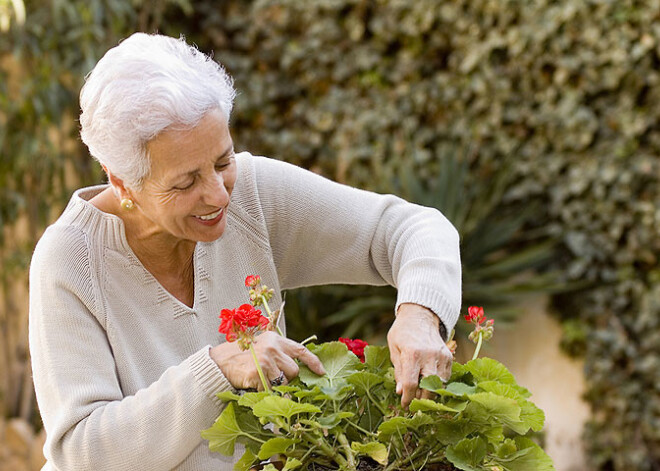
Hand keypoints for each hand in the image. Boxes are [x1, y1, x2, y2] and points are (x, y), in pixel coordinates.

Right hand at [210, 331, 325, 389]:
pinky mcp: (258, 373)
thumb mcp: (262, 346)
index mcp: (275, 340)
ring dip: (276, 387)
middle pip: (293, 370)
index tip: (321, 372)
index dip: (313, 362)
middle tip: (272, 378)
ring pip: (284, 382)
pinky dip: (266, 394)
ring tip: (262, 382)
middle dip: (287, 378)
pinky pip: (271, 390)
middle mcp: (273, 348)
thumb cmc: (241, 356)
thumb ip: (279, 353)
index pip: (301, 350)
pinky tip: (255, 387)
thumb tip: (297, 368)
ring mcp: (265, 360)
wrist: (219, 361)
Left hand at [387, 303, 452, 408]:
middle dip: (421, 399)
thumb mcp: (394, 349)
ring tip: (420, 392)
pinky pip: (445, 377)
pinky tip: (428, 381)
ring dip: (430, 392)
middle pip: (429, 388)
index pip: (410, 384)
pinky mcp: (449, 356)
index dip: (407, 398)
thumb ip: (399, 371)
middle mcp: (429, 355)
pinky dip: (437, 383)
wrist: (420, 315)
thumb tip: (401, 392)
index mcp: (412, 353)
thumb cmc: (402, 332)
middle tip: (414, 403)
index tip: (404, 405)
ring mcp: (442, 355)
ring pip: (439, 385)